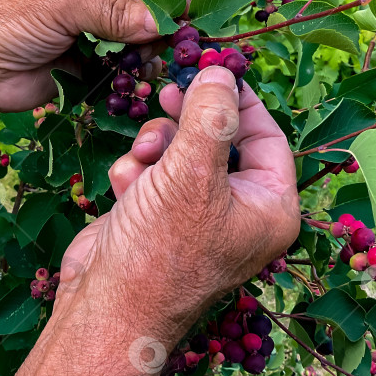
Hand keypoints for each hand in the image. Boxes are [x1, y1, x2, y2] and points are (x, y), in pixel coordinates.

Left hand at [0, 0, 168, 112]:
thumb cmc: (8, 22)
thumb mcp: (62, 7)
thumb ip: (113, 14)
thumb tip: (160, 22)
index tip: (183, 7)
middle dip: (160, 18)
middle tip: (171, 38)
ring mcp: (97, 24)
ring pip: (142, 31)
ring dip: (150, 46)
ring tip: (146, 58)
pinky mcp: (95, 57)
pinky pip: (128, 60)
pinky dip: (137, 68)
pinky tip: (138, 73)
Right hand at [55, 67, 299, 346]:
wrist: (107, 307)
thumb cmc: (162, 247)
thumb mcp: (192, 172)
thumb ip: (210, 115)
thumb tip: (219, 71)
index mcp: (268, 206)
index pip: (267, 136)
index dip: (239, 99)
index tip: (211, 68)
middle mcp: (236, 211)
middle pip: (218, 139)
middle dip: (188, 120)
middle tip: (170, 88)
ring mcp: (193, 215)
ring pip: (179, 151)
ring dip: (156, 146)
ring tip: (142, 160)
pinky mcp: (155, 216)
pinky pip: (152, 173)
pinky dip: (135, 172)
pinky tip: (124, 189)